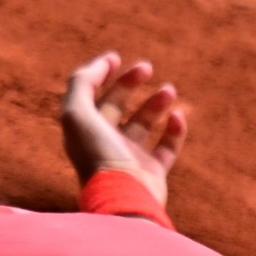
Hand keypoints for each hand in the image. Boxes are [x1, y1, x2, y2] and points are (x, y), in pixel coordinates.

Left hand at [59, 52, 185, 206]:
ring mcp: (130, 158)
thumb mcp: (77, 114)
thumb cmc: (98, 155)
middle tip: (146, 66)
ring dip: (155, 103)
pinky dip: (174, 130)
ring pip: (143, 124)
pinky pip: (166, 147)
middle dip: (130, 83)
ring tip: (168, 89)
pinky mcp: (152, 172)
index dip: (100, 75)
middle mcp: (104, 143)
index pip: (90, 96)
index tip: (116, 57)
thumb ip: (81, 84)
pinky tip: (178, 116)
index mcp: (83, 130)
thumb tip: (101, 64)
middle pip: (117, 106)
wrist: (123, 198)